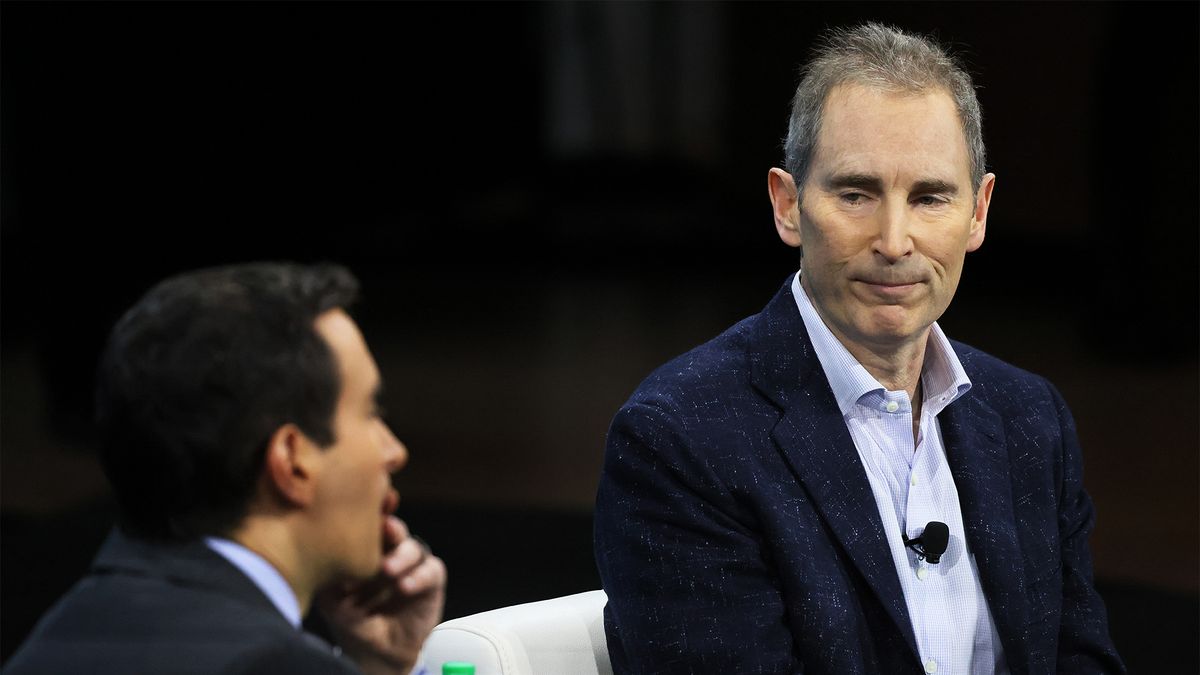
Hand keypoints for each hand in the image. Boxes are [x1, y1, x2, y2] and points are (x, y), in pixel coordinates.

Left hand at [317, 517, 446, 674]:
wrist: (376, 650)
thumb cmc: (351, 618)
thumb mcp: (331, 600)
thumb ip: (330, 579)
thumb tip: (324, 558)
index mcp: (367, 548)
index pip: (368, 525)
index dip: (368, 516)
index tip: (359, 515)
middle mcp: (391, 551)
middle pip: (395, 528)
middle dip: (391, 527)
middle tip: (385, 528)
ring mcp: (412, 564)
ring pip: (413, 547)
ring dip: (402, 556)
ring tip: (388, 570)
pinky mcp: (431, 579)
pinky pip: (431, 570)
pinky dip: (418, 577)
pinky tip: (404, 587)